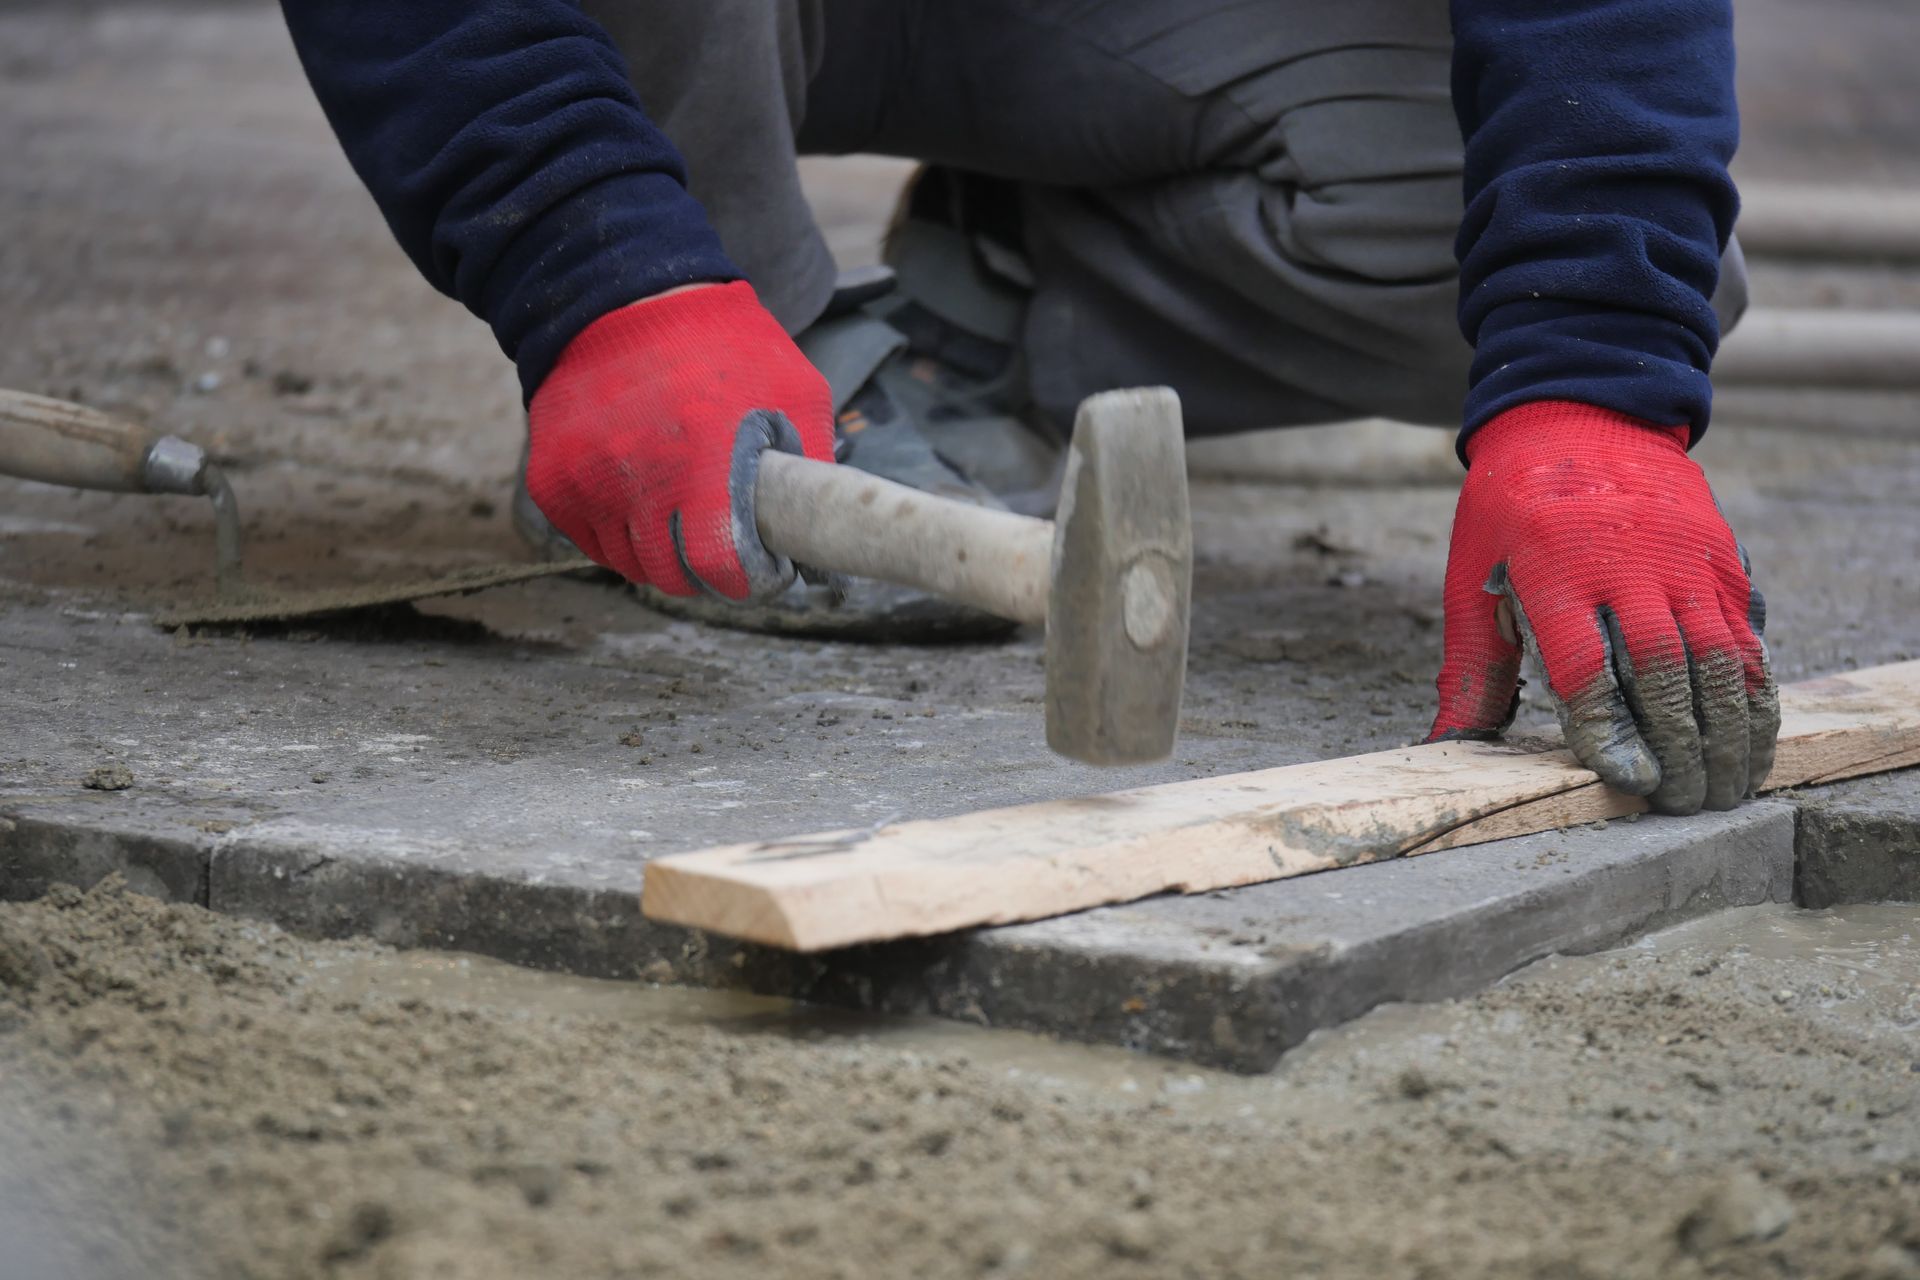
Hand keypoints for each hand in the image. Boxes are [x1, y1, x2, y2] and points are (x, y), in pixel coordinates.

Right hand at [525, 281, 833, 598]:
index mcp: (702, 456)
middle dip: (708, 575)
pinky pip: (590, 541)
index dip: (746, 580)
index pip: (718, 564)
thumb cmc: (721, 342)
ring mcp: (586, 481)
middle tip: (728, 552)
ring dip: (661, 558)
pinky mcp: (550, 480)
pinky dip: (619, 537)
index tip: (762, 571)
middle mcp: (636, 476)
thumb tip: (825, 523)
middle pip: (672, 574)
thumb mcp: (792, 389)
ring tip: (686, 526)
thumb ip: (811, 459)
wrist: (621, 297)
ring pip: (630, 563)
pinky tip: (645, 508)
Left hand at [1428, 401, 1779, 813]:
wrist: (1576, 415)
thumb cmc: (1508, 510)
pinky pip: (1747, 631)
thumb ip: (1470, 669)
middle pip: (1664, 670)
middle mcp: (1625, 560)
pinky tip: (1751, 734)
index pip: (1586, 667)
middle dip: (1681, 747)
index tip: (1630, 782)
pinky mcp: (1720, 553)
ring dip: (1729, 730)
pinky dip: (1755, 689)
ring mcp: (1682, 555)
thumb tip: (1445, 749)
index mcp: (1551, 568)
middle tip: (1685, 805)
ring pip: (1719, 655)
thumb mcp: (1471, 579)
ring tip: (1725, 788)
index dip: (1610, 731)